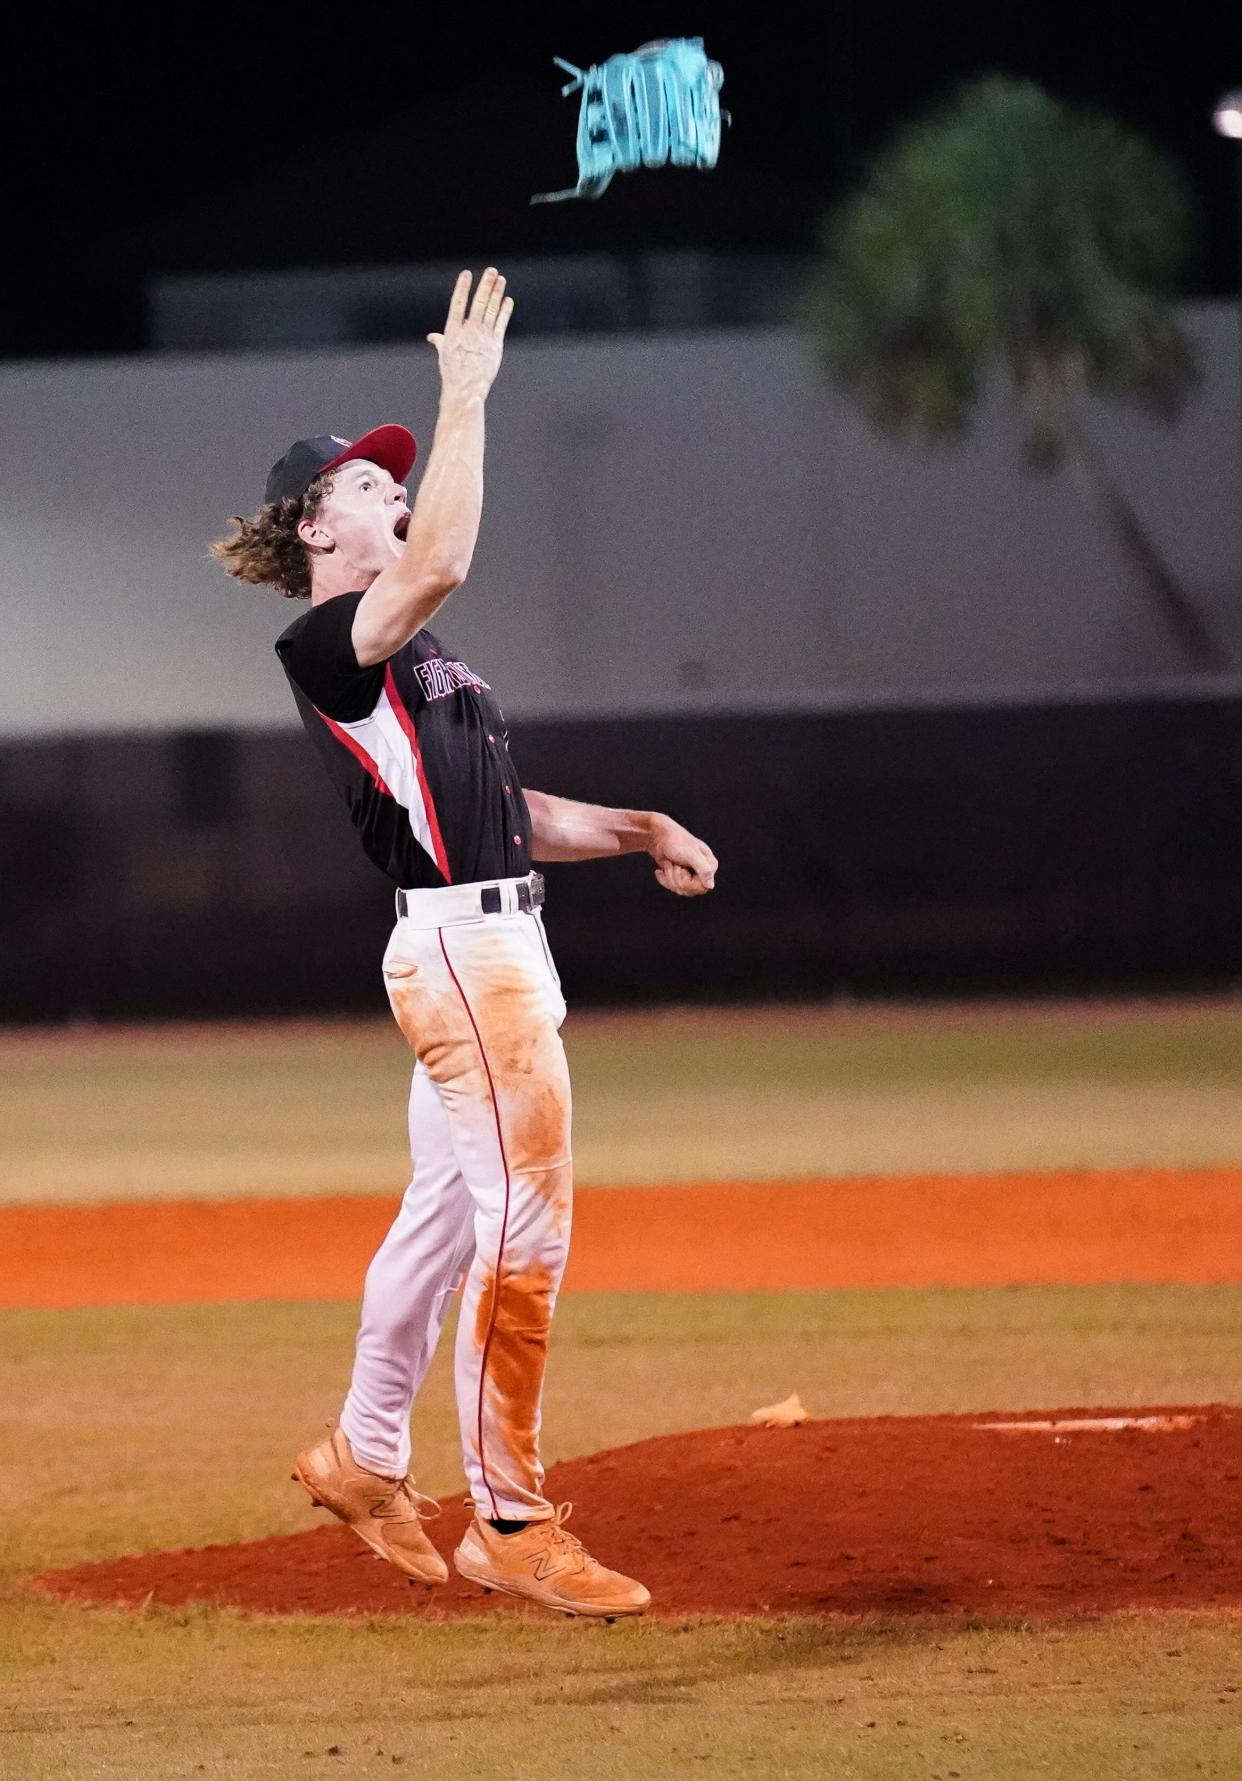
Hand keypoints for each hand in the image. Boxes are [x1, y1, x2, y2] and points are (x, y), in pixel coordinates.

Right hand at [427, 268, 513, 400]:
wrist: (465, 389)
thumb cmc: (452, 372)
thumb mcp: (444, 354)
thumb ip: (441, 341)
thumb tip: (433, 337)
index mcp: (453, 330)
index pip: (457, 303)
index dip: (462, 288)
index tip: (467, 274)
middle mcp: (469, 331)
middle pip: (478, 302)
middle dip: (486, 285)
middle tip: (492, 271)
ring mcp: (483, 337)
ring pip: (491, 310)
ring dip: (496, 293)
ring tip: (501, 280)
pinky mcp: (495, 344)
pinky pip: (501, 324)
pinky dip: (504, 311)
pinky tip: (507, 300)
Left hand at [648, 815, 717, 896]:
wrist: (658, 837)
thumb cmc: (676, 841)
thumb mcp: (691, 855)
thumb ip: (703, 869)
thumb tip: (710, 886)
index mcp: (710, 864)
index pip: (703, 887)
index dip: (689, 882)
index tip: (682, 869)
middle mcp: (702, 871)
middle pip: (691, 890)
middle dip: (677, 878)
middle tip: (675, 864)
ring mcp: (691, 874)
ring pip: (681, 890)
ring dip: (670, 877)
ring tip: (670, 864)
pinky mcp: (680, 876)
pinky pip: (673, 888)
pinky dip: (664, 879)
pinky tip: (661, 870)